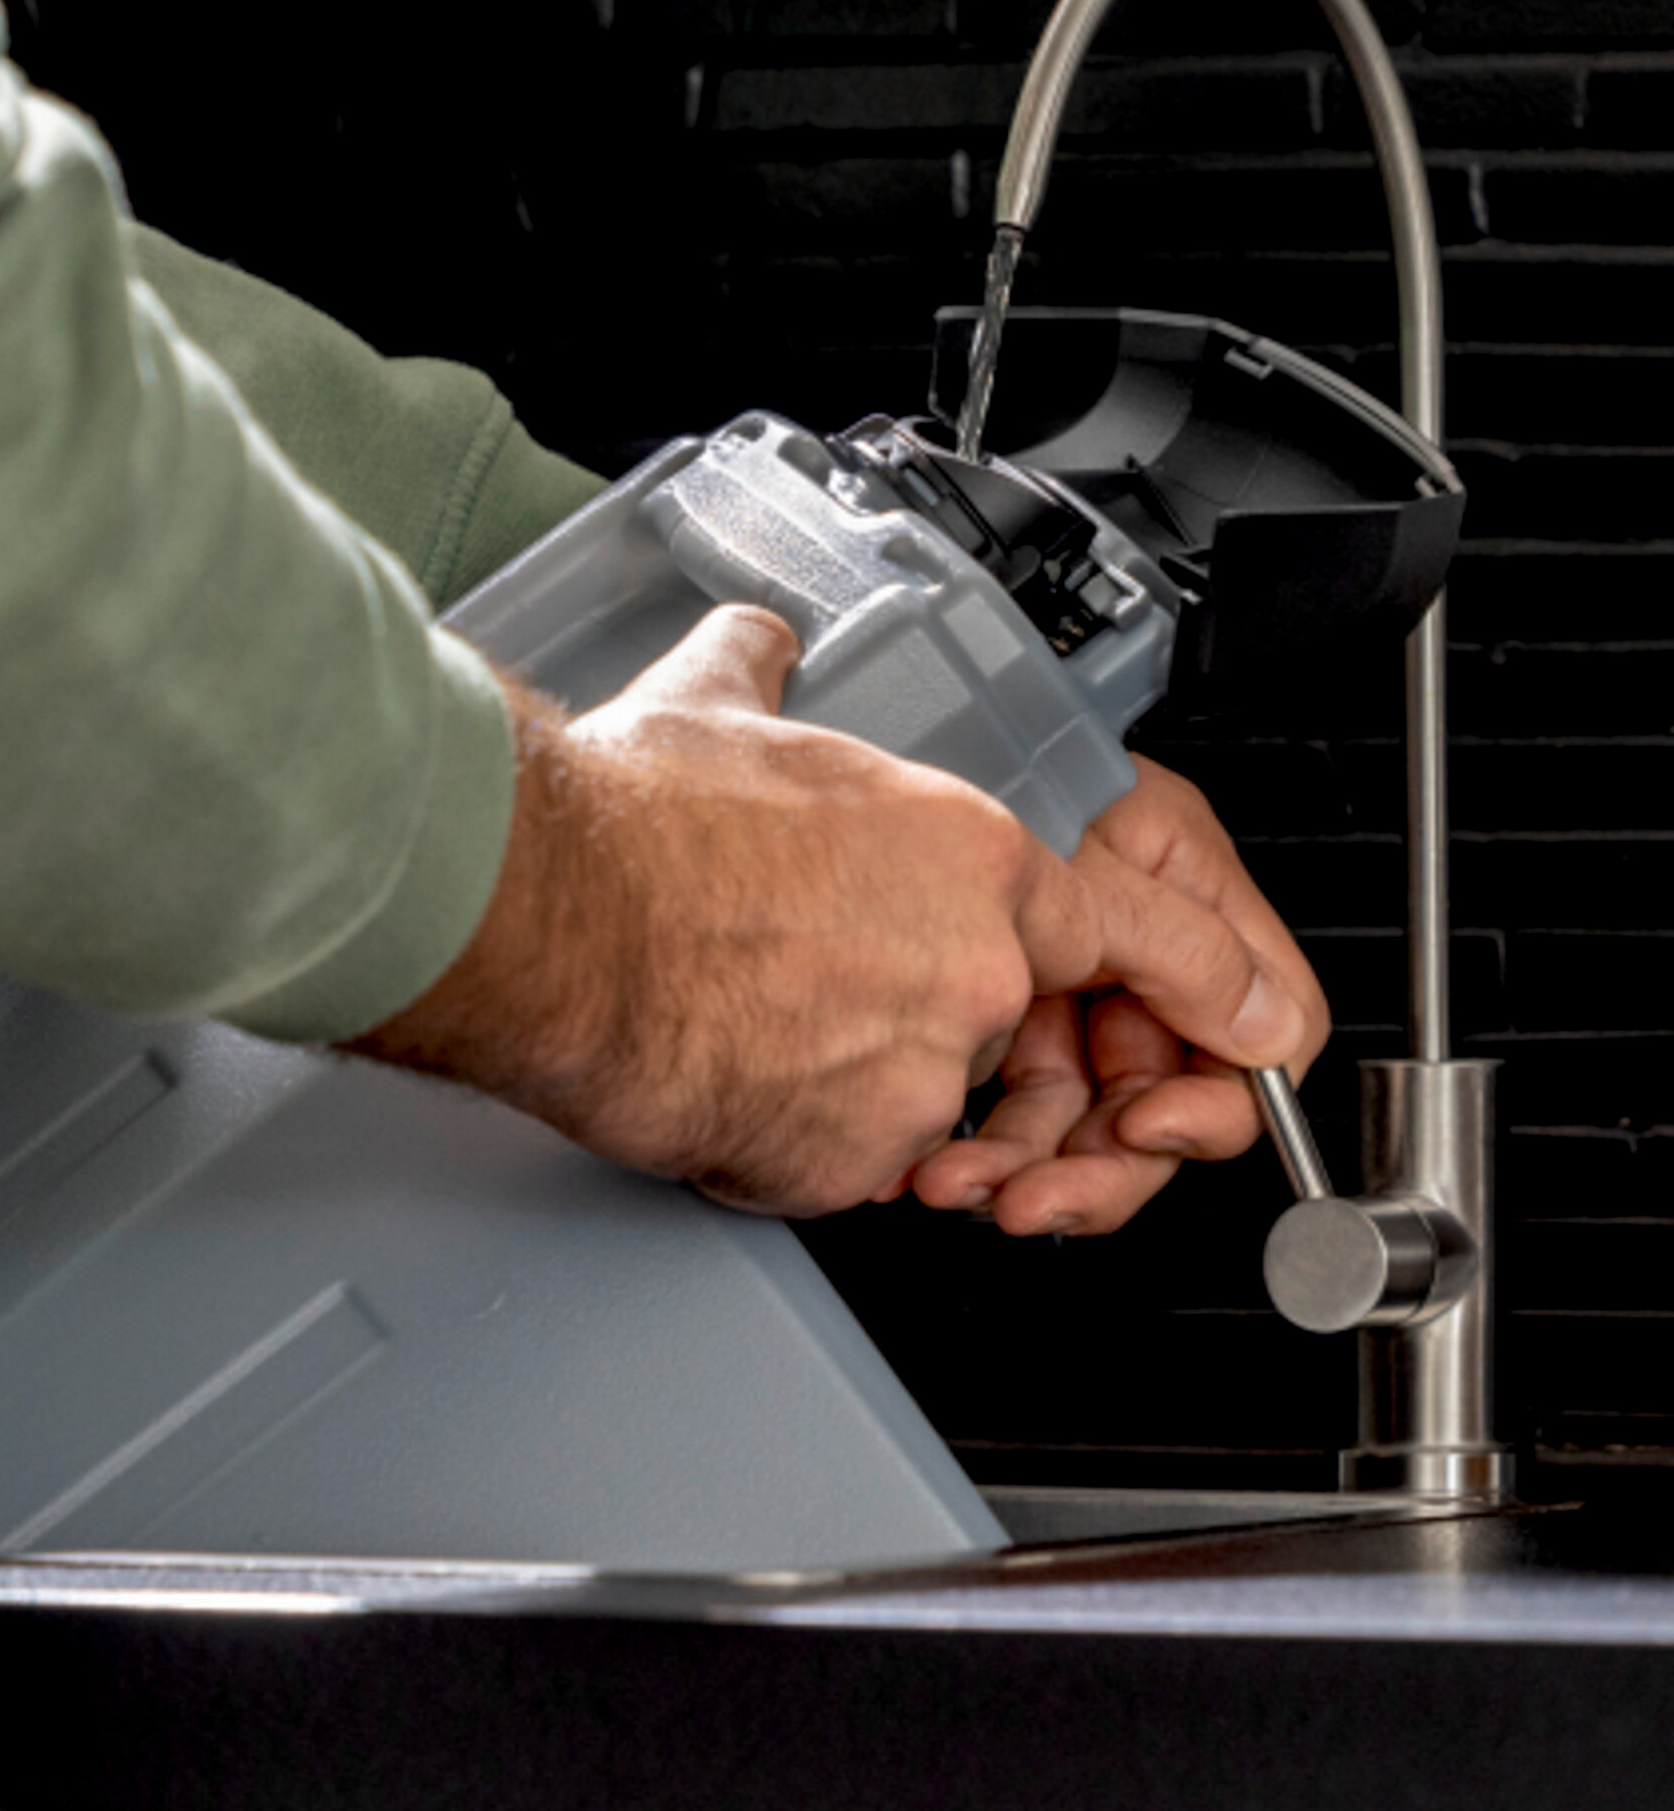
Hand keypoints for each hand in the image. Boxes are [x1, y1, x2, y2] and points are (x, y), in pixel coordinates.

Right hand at [354, 611, 1314, 1219]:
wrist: (554, 915)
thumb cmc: (640, 818)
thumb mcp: (726, 701)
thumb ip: (774, 671)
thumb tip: (763, 643)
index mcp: (973, 860)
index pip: (1141, 931)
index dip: (1211, 981)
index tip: (1255, 1022)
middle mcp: (966, 976)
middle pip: (1002, 1035)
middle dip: (929, 1030)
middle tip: (832, 1004)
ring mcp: (910, 1079)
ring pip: (916, 1104)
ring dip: (847, 1080)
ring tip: (756, 1026)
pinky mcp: (837, 1163)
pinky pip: (842, 1166)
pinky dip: (790, 1136)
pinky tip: (725, 1071)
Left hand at [904, 756, 1330, 1234]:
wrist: (834, 752)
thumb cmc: (958, 758)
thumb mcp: (1086, 856)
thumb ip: (1185, 948)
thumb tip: (1269, 1035)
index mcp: (1177, 883)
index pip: (1258, 1023)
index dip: (1216, 1099)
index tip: (1148, 1130)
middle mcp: (1122, 939)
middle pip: (1154, 1093)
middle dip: (1095, 1162)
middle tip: (1034, 1198)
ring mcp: (1051, 974)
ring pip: (1067, 1112)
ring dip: (1016, 1168)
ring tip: (953, 1183)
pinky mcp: (978, 1001)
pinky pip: (993, 1096)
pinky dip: (957, 1138)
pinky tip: (915, 1157)